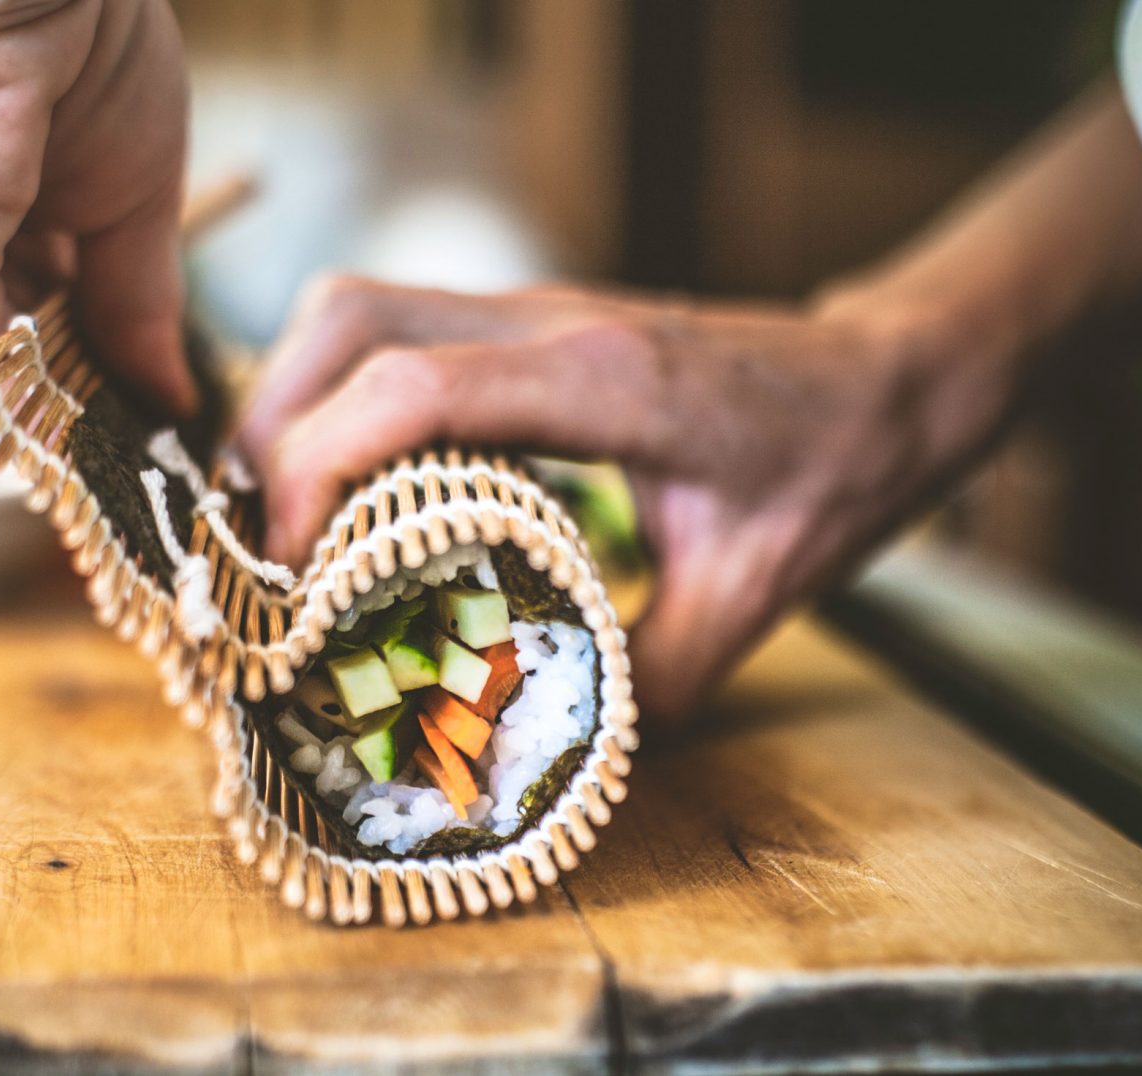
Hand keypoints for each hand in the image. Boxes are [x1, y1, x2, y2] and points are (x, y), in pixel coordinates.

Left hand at [0, 0, 197, 410]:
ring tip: (129, 418)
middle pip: (5, 355)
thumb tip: (169, 398)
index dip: (87, 361)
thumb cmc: (87, 41)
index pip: (21, 313)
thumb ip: (135, 302)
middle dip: (79, 391)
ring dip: (67, 410)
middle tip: (146, 424)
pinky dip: (44, 408)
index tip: (144, 400)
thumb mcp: (131, 194)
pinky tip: (95, 406)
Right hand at [234, 276, 1004, 717]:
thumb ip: (653, 676)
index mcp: (602, 378)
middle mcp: (549, 323)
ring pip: (359, 310)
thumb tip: (548, 750)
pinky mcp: (529, 328)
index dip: (312, 470)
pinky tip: (347, 485)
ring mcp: (534, 312)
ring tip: (276, 516)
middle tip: (252, 542)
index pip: (409, 389)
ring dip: (294, 402)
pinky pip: (398, 333)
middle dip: (269, 424)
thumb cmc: (836, 467)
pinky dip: (341, 397)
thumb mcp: (756, 593)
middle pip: (349, 318)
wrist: (889, 376)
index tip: (283, 570)